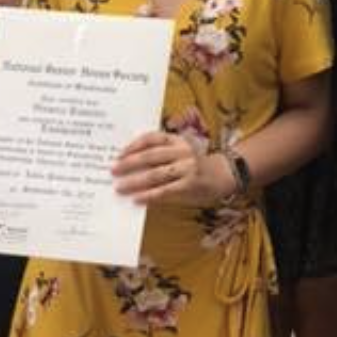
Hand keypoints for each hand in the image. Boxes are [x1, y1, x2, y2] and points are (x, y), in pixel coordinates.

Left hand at [112, 131, 229, 206]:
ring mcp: (187, 167)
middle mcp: (182, 151)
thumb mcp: (181, 153)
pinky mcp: (190, 184)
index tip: (118, 154)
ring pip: (155, 174)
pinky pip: (165, 190)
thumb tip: (130, 164)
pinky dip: (149, 195)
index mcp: (178, 140)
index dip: (133, 145)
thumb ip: (161, 156)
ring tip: (120, 187)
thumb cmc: (196, 165)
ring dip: (135, 181)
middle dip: (129, 164)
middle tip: (113, 171)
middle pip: (150, 156)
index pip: (152, 138)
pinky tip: (137, 199)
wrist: (224, 175)